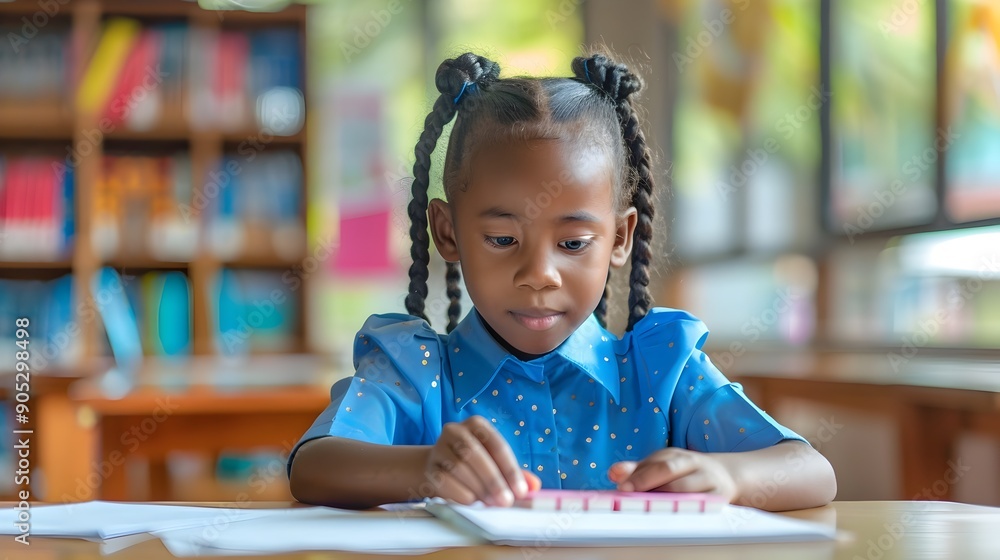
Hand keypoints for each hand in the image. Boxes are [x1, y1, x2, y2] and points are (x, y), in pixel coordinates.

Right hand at [422, 416, 539, 505]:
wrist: (440, 467)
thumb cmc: (475, 464)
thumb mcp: (496, 463)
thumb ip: (515, 473)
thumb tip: (534, 486)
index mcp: (476, 424)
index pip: (497, 445)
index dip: (510, 469)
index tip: (521, 491)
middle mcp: (455, 430)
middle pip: (474, 454)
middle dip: (493, 480)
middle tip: (506, 501)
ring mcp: (439, 448)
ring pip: (459, 468)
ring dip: (478, 488)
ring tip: (491, 503)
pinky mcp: (429, 467)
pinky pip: (444, 481)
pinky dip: (460, 494)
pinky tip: (472, 502)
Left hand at [608, 448, 737, 500]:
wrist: (729, 476)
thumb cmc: (687, 473)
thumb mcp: (664, 466)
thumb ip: (638, 470)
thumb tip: (613, 473)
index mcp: (676, 455)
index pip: (654, 462)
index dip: (636, 473)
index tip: (620, 485)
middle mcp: (692, 463)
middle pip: (668, 469)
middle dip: (646, 481)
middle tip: (627, 492)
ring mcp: (707, 480)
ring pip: (683, 489)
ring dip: (662, 497)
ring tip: (645, 506)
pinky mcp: (718, 497)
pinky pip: (700, 505)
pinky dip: (684, 509)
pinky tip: (670, 515)